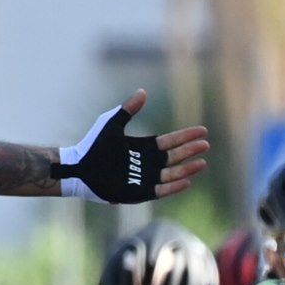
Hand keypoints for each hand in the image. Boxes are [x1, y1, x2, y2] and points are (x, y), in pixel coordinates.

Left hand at [52, 91, 209, 203]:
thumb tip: (143, 92)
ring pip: (171, 174)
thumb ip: (128, 109)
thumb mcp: (112, 124)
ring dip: (186, 169)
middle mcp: (146, 163)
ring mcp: (143, 178)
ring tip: (201, 163)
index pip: (170, 142)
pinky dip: (173, 186)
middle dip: (190, 151)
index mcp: (143, 147)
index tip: (202, 131)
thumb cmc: (93, 145)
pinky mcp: (138, 192)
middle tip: (205, 145)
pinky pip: (159, 190)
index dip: (185, 136)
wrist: (79, 168)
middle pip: (174, 157)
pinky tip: (186, 181)